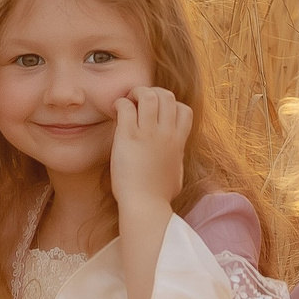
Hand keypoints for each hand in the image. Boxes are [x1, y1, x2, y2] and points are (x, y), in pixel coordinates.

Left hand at [110, 87, 190, 210]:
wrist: (145, 205)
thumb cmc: (159, 196)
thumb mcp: (177, 174)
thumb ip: (177, 159)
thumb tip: (177, 157)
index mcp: (178, 142)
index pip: (184, 109)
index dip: (172, 106)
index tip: (158, 113)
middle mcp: (166, 134)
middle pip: (167, 96)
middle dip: (153, 93)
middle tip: (139, 103)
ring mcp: (148, 134)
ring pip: (148, 95)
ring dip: (136, 93)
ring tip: (128, 102)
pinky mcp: (128, 136)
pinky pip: (126, 107)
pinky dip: (120, 103)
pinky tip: (114, 111)